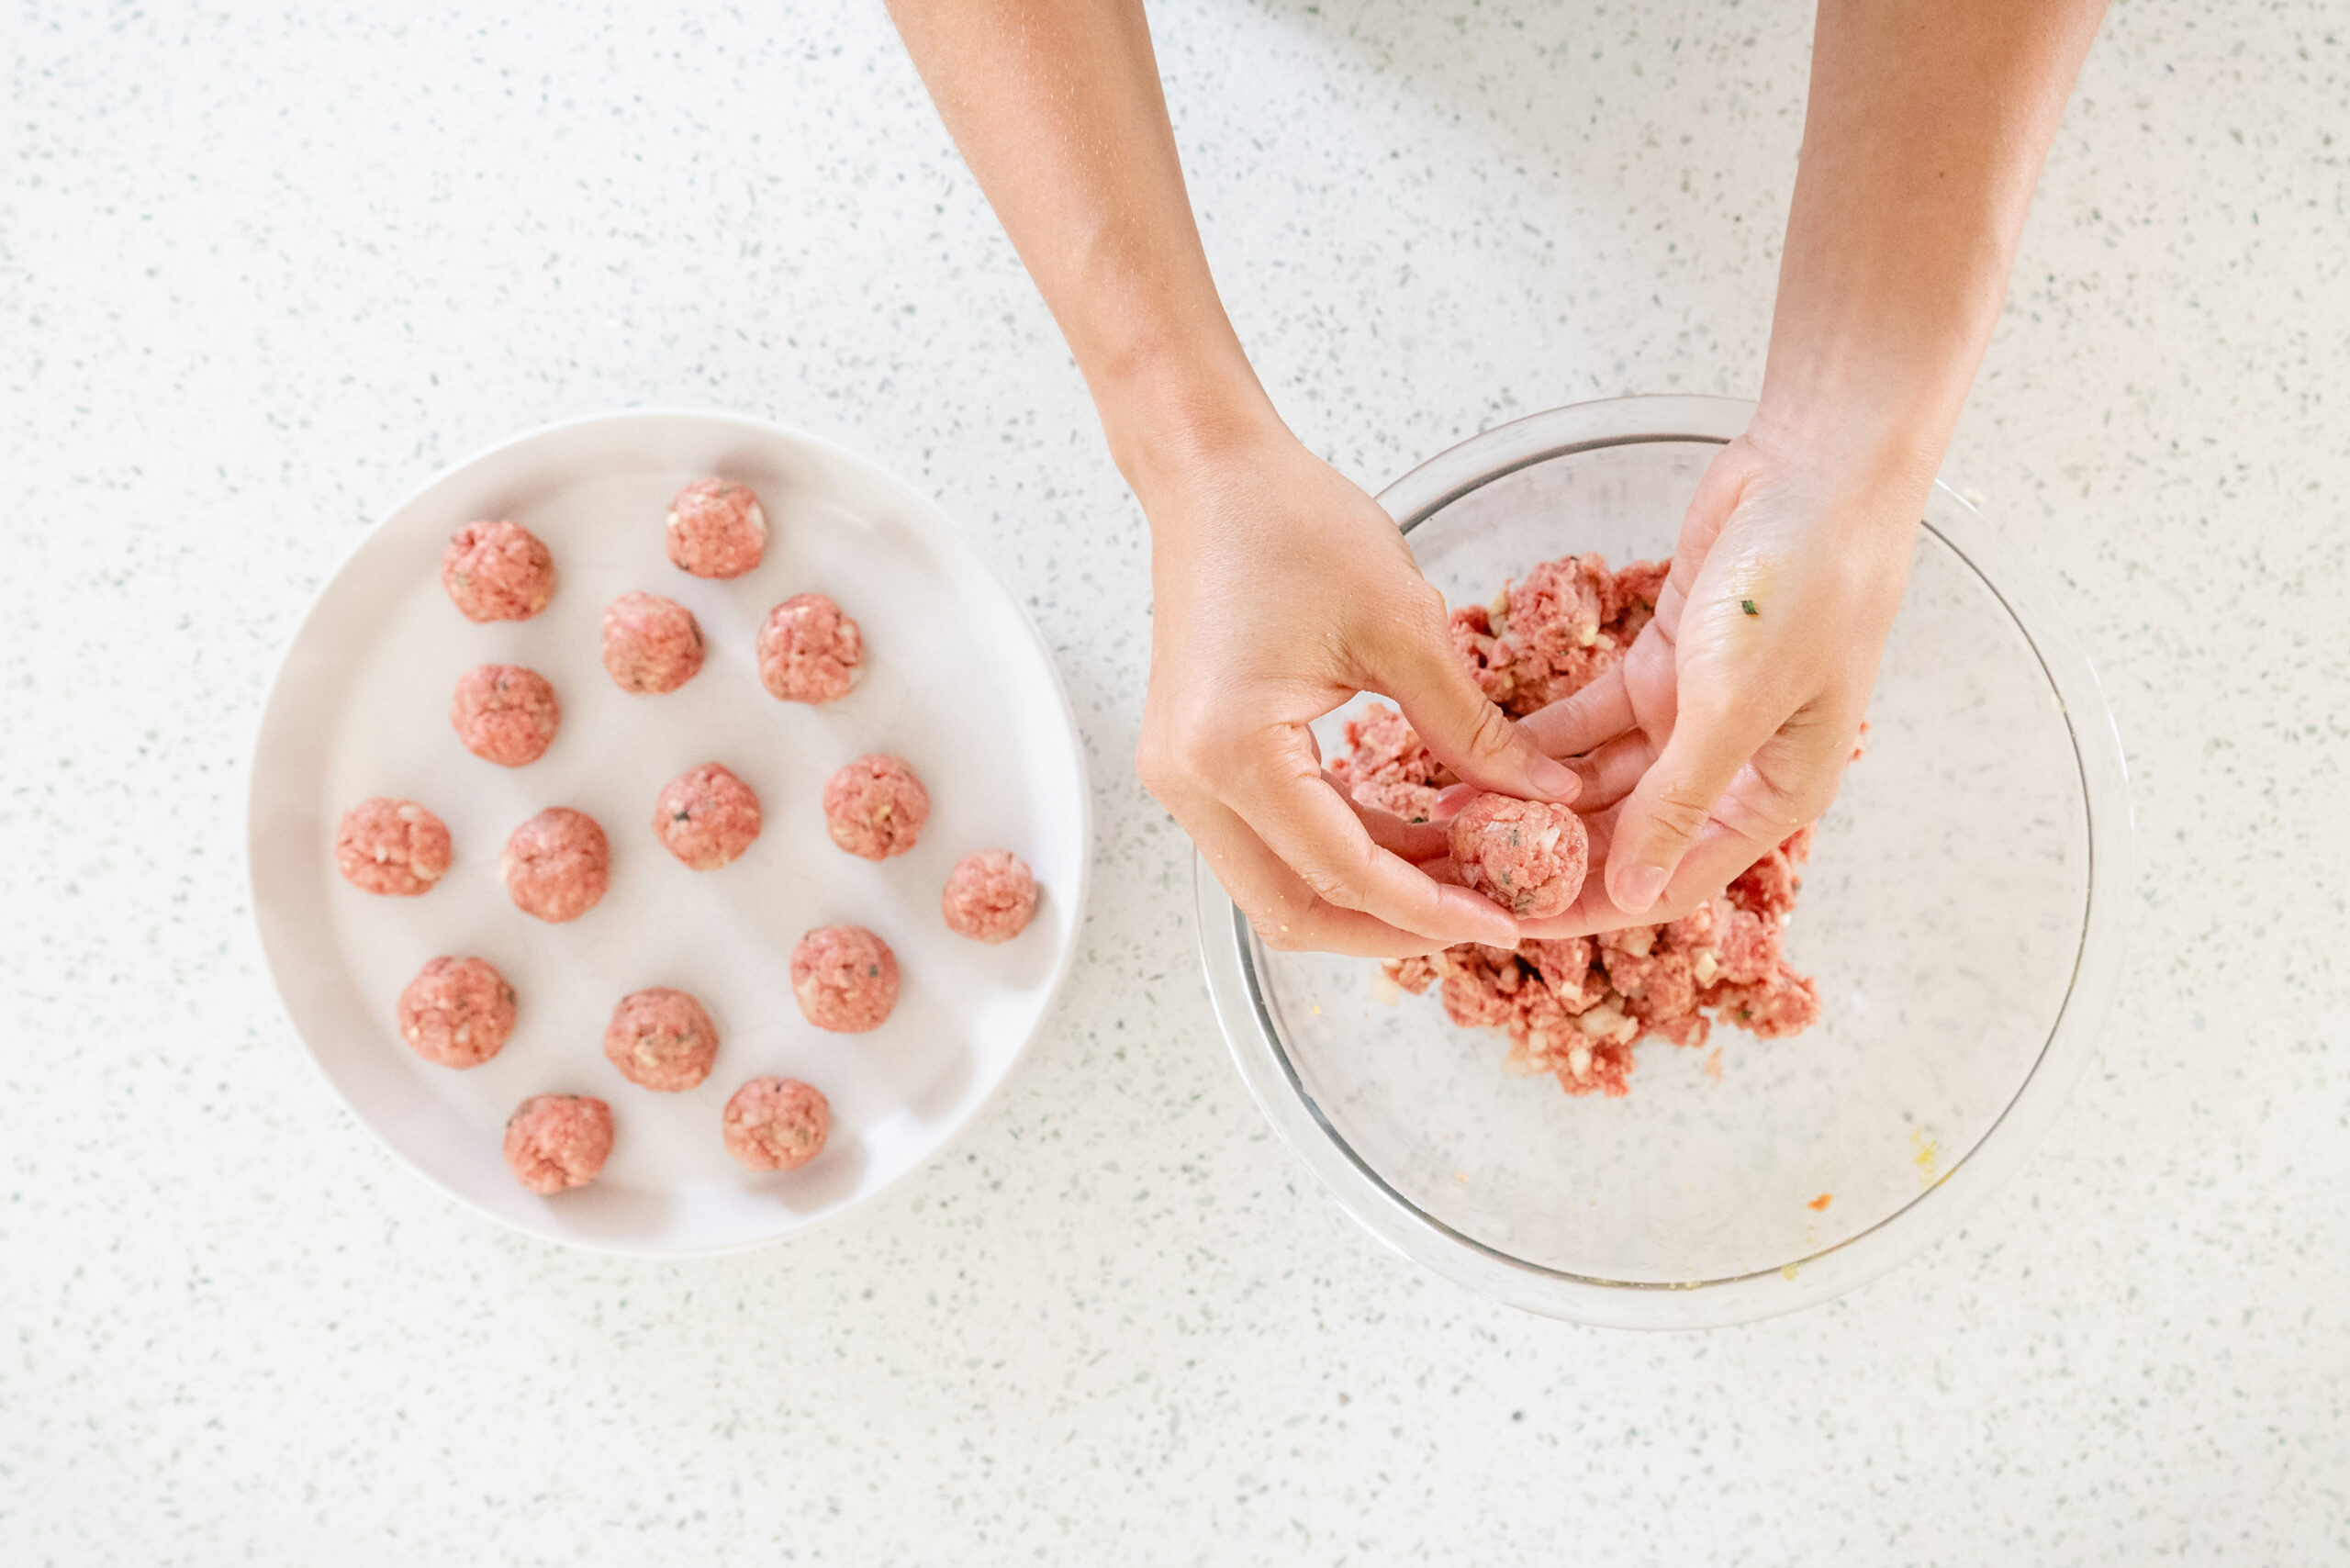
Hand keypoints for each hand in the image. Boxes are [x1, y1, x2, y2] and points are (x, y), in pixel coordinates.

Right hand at [1134, 422, 1581, 956]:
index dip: (1430, 910)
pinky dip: (1346, 849)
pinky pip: (1275, 837)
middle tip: (1484, 918)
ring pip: (1281, 885)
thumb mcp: (1404, 627)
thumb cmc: (1292, 524)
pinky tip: (1420, 836)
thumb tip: (1546, 798)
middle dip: (1394, 928)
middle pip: (1294, 911)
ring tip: (1467, 876)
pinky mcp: (1198, 762)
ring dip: (1372, 893)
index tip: (1505, 922)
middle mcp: (1192, 782)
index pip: (1343, 873)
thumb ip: (1473, 729)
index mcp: (1233, 753)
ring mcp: (1185, 777)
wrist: (1210, 473)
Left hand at [1512, 427, 1923, 934]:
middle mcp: (1736, 766)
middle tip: (1466, 870)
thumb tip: (1631, 893)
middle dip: (1552, 856)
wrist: (1820, 469)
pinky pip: (1593, 723)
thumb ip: (1678, 802)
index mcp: (1775, 795)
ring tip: (1457, 818)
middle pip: (1630, 837)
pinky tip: (1478, 757)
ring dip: (1535, 800)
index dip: (1592, 906)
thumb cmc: (1805, 588)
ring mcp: (1697, 715)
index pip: (1672, 879)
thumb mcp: (1735, 707)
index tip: (1513, 920)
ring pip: (1604, 782)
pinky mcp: (1666, 664)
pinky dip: (1543, 741)